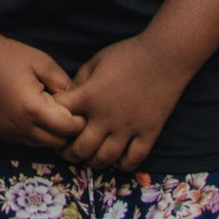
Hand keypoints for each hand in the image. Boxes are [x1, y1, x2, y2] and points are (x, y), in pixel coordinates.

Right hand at [0, 37, 84, 154]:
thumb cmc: (10, 56)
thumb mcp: (43, 63)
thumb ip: (65, 85)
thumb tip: (80, 103)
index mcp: (32, 108)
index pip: (68, 129)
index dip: (79, 120)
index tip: (80, 109)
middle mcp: (19, 126)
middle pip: (56, 143)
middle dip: (66, 130)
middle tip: (67, 112)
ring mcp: (6, 132)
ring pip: (40, 145)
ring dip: (49, 133)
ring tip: (49, 112)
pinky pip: (24, 141)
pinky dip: (33, 133)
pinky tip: (30, 113)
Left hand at [57, 35, 175, 173]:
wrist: (165, 55)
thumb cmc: (128, 54)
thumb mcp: (96, 60)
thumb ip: (79, 81)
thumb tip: (68, 99)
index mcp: (88, 96)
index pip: (60, 118)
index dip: (53, 122)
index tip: (55, 123)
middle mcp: (105, 117)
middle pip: (80, 149)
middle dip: (69, 153)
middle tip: (68, 150)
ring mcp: (128, 128)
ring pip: (104, 159)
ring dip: (93, 161)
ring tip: (91, 156)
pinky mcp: (148, 133)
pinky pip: (132, 161)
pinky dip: (122, 164)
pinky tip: (117, 158)